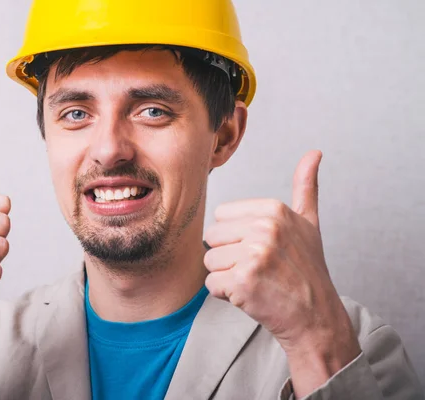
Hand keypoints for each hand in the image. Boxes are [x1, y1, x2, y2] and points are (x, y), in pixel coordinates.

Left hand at [203, 150, 359, 394]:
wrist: (315, 316)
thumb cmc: (307, 270)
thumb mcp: (309, 223)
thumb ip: (305, 187)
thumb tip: (314, 153)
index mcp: (274, 209)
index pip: (222, 215)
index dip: (236, 236)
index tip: (262, 249)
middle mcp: (265, 228)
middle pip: (212, 237)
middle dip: (228, 256)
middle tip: (258, 268)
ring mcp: (254, 255)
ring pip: (209, 260)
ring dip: (226, 276)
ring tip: (255, 281)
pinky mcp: (243, 281)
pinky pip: (211, 284)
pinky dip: (225, 294)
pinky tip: (250, 295)